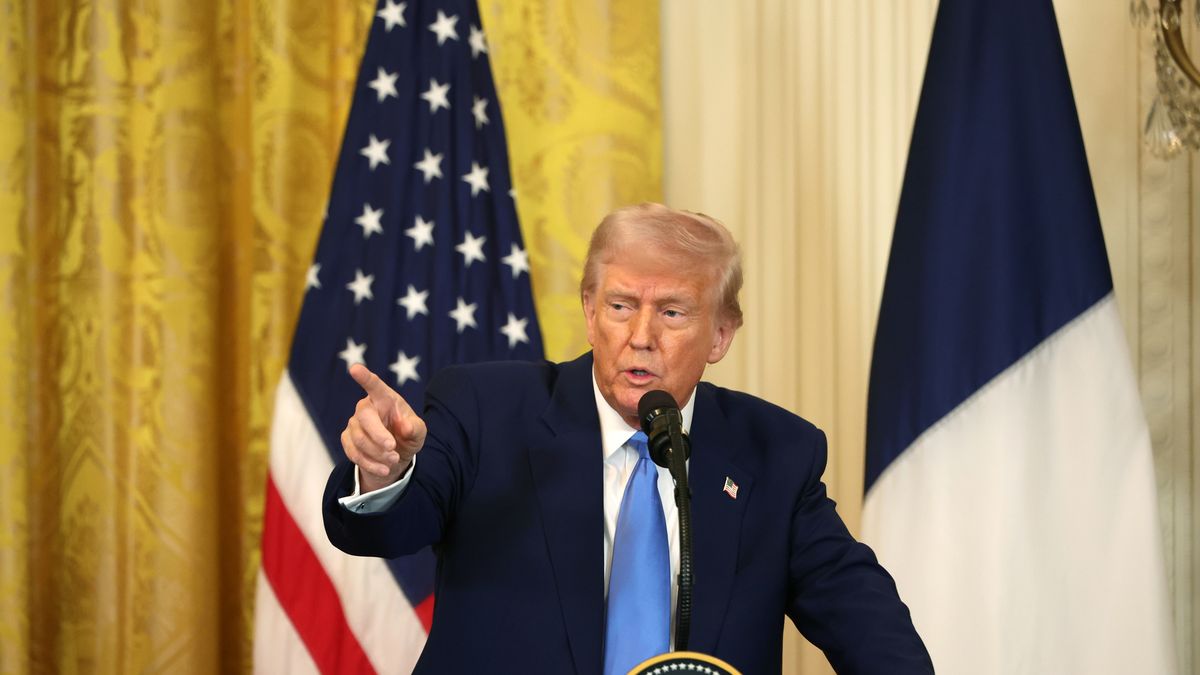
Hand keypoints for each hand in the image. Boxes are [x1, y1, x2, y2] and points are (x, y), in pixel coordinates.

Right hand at [341, 363, 427, 492]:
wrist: (395, 456)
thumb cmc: (407, 435)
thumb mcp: (418, 432)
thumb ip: (415, 428)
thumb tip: (404, 427)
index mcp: (385, 398)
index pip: (374, 385)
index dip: (365, 377)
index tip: (355, 368)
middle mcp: (366, 408)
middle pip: (365, 418)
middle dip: (379, 436)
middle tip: (393, 449)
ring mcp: (354, 424)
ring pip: (360, 439)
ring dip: (378, 453)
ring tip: (394, 460)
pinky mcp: (347, 440)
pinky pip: (354, 453)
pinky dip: (371, 464)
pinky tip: (384, 469)